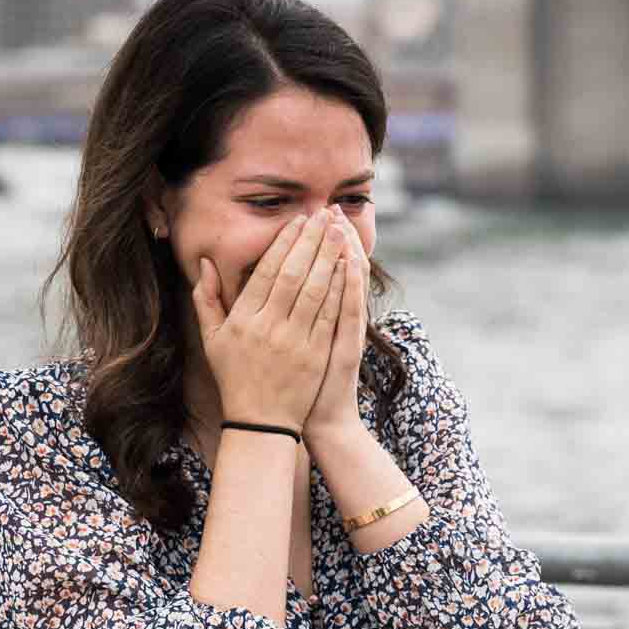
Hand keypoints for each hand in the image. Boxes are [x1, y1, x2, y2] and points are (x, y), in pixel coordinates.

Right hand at [193, 210, 349, 433]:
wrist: (260, 423)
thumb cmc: (234, 378)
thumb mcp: (212, 340)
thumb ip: (206, 300)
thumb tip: (205, 263)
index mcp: (243, 320)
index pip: (266, 272)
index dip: (284, 243)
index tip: (298, 221)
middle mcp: (268, 328)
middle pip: (293, 274)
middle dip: (310, 241)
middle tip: (324, 215)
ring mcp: (294, 342)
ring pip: (314, 290)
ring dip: (328, 257)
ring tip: (339, 231)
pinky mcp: (316, 355)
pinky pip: (329, 316)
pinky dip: (339, 289)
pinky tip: (347, 267)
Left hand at [301, 206, 370, 449]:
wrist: (323, 420)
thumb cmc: (302, 385)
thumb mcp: (298, 346)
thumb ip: (289, 315)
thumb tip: (277, 290)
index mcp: (322, 316)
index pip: (322, 270)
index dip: (318, 243)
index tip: (312, 215)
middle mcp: (338, 319)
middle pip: (338, 269)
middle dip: (332, 239)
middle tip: (330, 208)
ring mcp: (346, 331)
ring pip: (350, 284)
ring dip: (345, 252)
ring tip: (340, 223)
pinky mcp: (349, 345)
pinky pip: (351, 310)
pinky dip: (350, 285)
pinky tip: (349, 262)